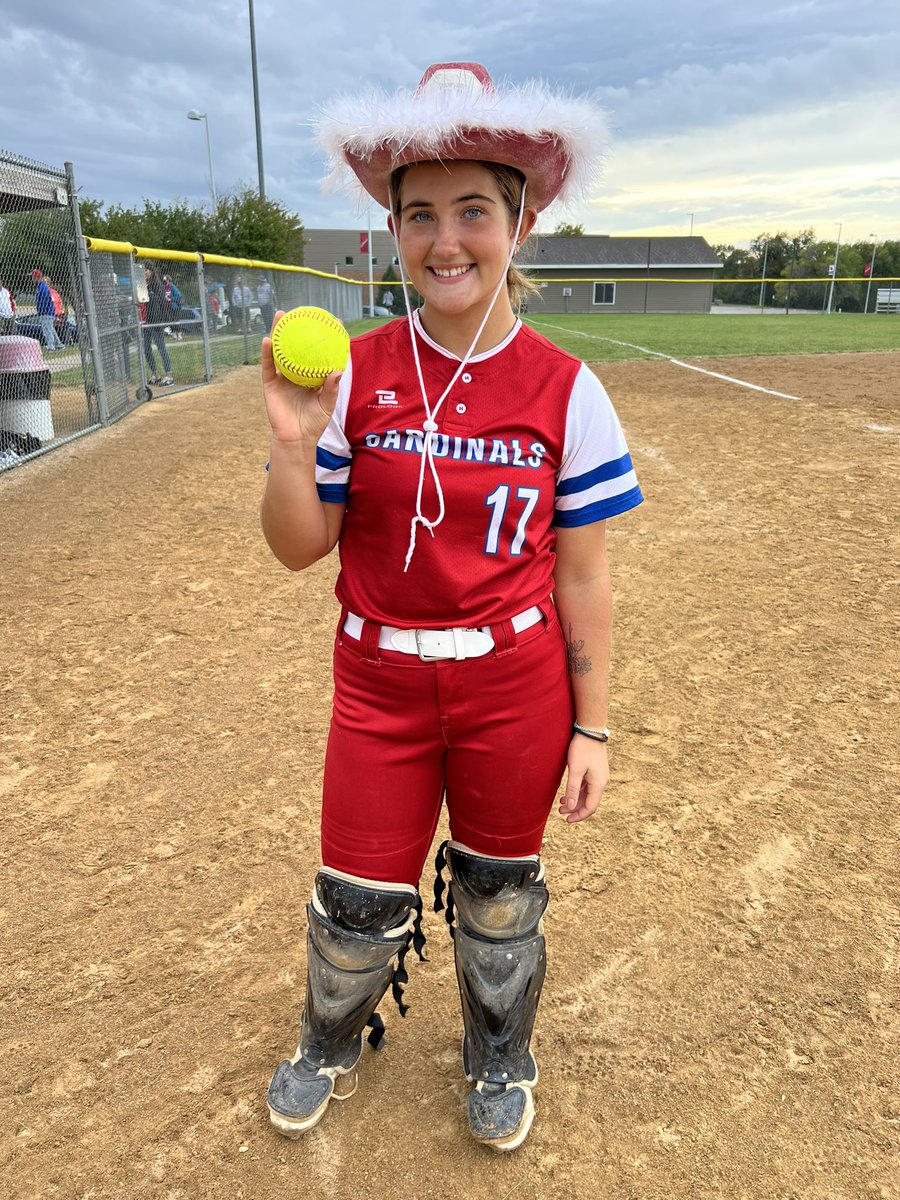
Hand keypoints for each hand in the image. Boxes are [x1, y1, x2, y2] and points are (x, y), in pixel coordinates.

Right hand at [262, 310, 342, 445]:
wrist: (296, 438)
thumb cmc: (314, 423)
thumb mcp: (326, 405)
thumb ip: (331, 388)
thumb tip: (337, 370)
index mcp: (311, 375)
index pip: (318, 353)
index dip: (324, 338)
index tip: (332, 321)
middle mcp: (296, 372)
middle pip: (296, 346)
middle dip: (297, 329)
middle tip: (301, 312)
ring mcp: (282, 376)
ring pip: (280, 351)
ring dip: (278, 332)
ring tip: (280, 316)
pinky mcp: (270, 383)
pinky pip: (268, 366)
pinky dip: (267, 353)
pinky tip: (267, 340)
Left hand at [558, 736, 608, 822]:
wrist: (590, 730)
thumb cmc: (582, 748)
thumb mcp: (575, 770)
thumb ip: (572, 789)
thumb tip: (570, 807)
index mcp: (598, 784)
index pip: (590, 807)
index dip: (579, 815)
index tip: (567, 820)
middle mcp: (601, 781)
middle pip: (589, 801)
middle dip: (575, 808)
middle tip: (560, 813)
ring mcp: (599, 776)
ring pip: (587, 794)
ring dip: (575, 800)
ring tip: (561, 804)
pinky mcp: (595, 770)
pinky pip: (587, 786)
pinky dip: (577, 791)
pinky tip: (567, 792)